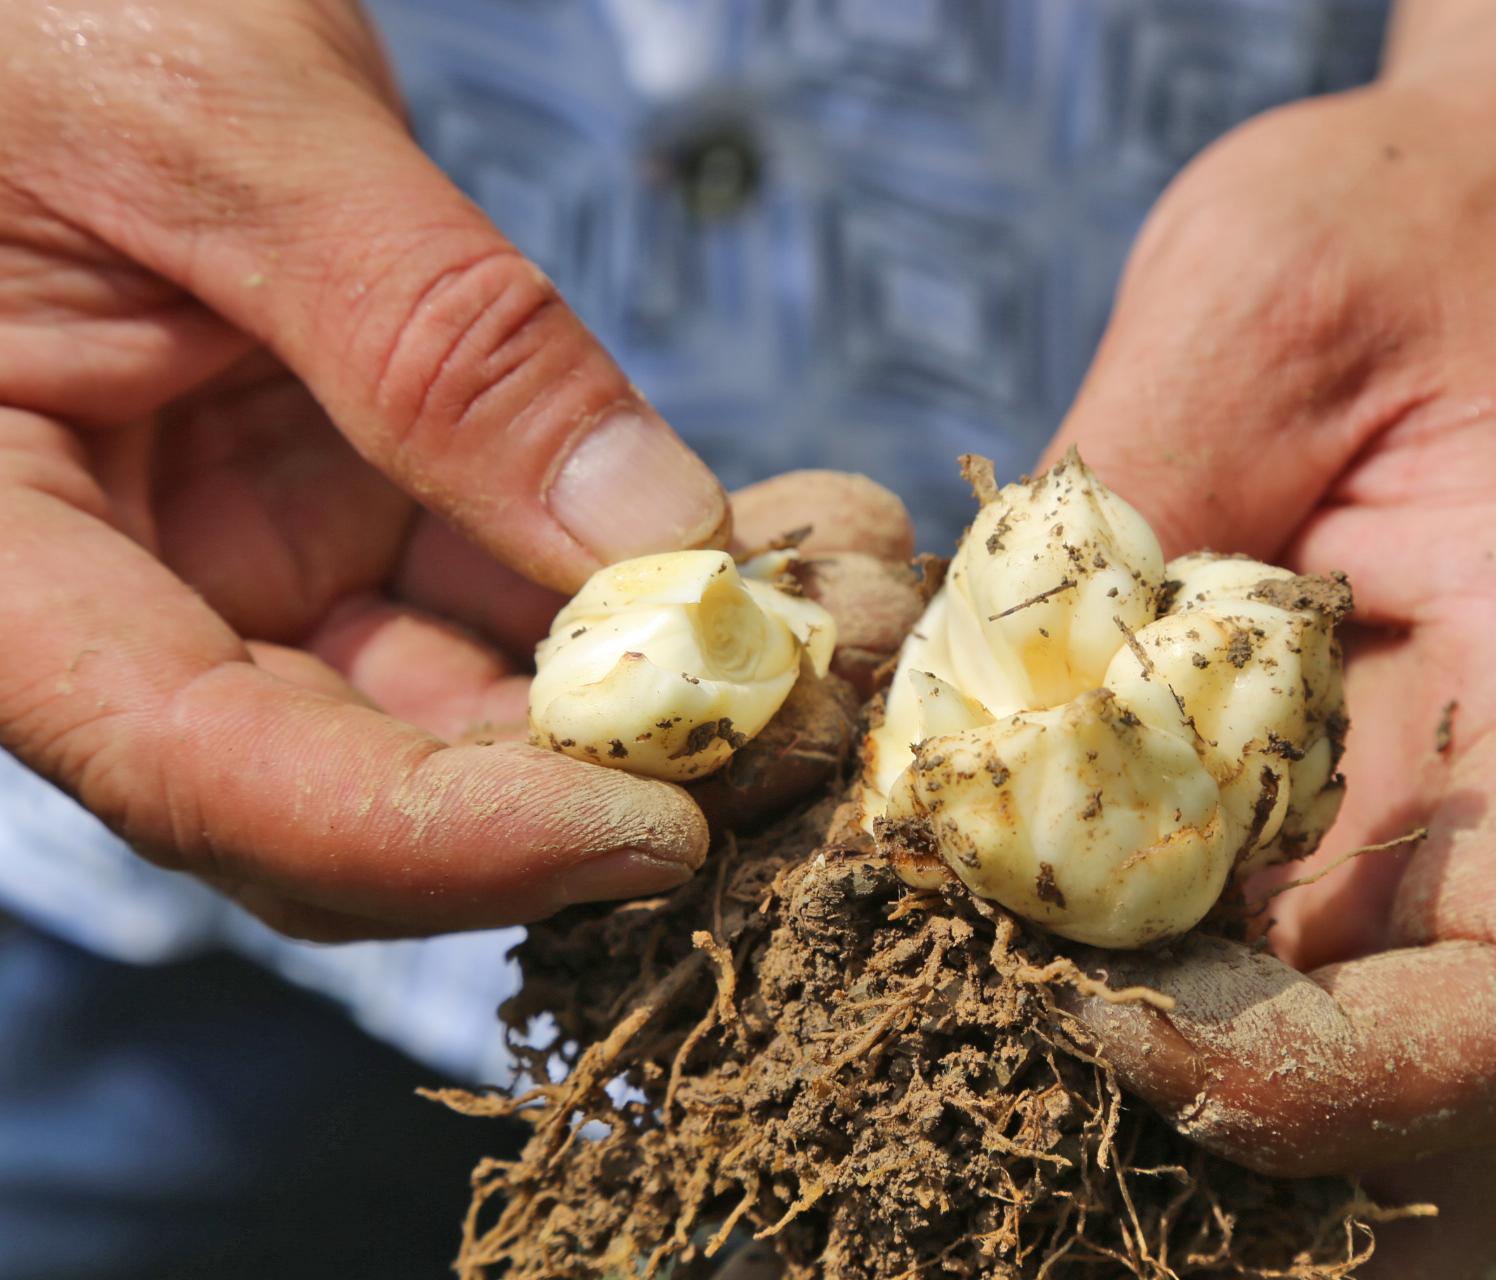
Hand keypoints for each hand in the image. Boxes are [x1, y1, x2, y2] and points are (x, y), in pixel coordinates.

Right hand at [0, 0, 766, 941]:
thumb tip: (645, 533)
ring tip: (836, 612)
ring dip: (663, 686)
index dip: (440, 838)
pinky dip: (651, 580)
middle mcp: (128, 596)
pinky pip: (512, 587)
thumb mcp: (221, 127)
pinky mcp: (349, 507)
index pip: (206, 771)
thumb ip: (422, 332)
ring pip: (470, 699)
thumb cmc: (44, 4)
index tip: (658, 833)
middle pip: (365, 779)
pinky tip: (787, 542)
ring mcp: (247, 558)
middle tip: (810, 725)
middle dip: (602, 773)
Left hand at [1044, 85, 1495, 1271]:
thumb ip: (1120, 498)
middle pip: (1419, 1115)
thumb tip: (948, 702)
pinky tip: (948, 988)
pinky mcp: (1284, 813)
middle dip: (1235, 1175)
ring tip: (937, 1118)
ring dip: (1152, 1128)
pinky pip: (1215, 963)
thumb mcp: (1261, 303)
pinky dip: (1099, 1010)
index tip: (1113, 1023)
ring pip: (1316, 1077)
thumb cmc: (1401, 238)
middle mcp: (1489, 820)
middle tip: (986, 1157)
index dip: (1333, 1079)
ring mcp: (1388, 835)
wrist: (1463, 229)